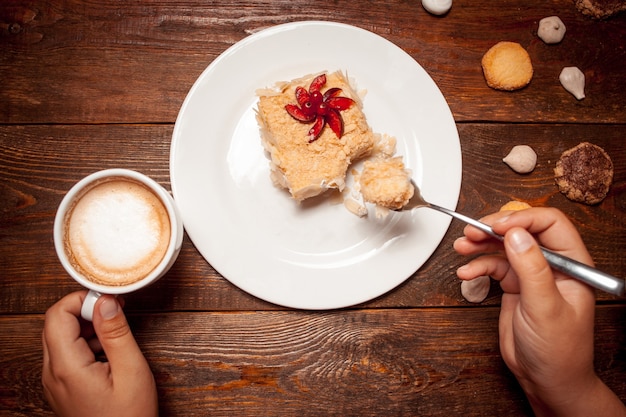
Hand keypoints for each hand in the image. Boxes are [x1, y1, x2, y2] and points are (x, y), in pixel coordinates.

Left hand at [42, 291, 157, 416]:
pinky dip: (86, 345)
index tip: (109, 301)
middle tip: (115, 314)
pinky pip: (67, 355)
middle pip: (56, 324)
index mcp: (67, 367)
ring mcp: (55, 383)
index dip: (82, 299)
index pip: (57, 315)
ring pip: (61, 339)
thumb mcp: (131, 371)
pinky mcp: (62, 388)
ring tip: (116, 338)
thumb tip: (105, 301)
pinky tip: (110, 355)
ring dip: (87, 329)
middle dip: (85, 311)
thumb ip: (116, 333)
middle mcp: (53, 374)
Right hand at [454, 207, 624, 415]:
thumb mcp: (545, 307)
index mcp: (572, 263)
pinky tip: (466, 273)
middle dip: (495, 229)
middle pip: (522, 230)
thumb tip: (516, 234)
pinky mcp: (514, 286)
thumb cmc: (560, 349)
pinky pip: (493, 266)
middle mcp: (552, 264)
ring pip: (504, 246)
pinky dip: (477, 266)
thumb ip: (531, 268)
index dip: (522, 219)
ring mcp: (531, 274)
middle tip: (472, 232)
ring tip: (462, 246)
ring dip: (481, 244)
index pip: (549, 224)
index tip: (496, 226)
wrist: (546, 379)